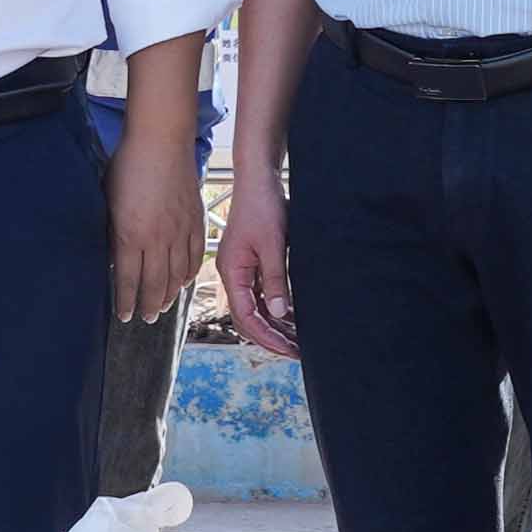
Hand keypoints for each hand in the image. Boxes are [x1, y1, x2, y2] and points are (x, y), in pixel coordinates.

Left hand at [110, 135, 205, 323]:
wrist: (161, 141)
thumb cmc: (128, 165)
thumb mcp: (108, 201)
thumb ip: (112, 231)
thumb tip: (113, 255)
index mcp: (130, 235)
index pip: (127, 280)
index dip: (125, 302)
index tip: (124, 316)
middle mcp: (157, 239)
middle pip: (154, 284)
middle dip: (148, 305)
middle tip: (146, 318)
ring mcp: (180, 231)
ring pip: (176, 274)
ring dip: (169, 294)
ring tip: (163, 306)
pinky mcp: (195, 221)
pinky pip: (195, 256)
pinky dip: (189, 273)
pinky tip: (183, 281)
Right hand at [219, 174, 296, 357]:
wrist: (259, 179)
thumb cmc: (263, 206)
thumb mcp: (273, 244)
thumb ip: (275, 280)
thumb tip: (278, 313)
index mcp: (233, 272)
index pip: (246, 317)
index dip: (266, 337)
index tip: (288, 350)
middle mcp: (234, 275)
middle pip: (248, 318)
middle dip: (271, 337)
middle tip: (297, 352)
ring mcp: (242, 271)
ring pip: (256, 309)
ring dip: (275, 325)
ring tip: (298, 340)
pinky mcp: (253, 264)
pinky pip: (262, 295)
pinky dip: (277, 309)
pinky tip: (294, 317)